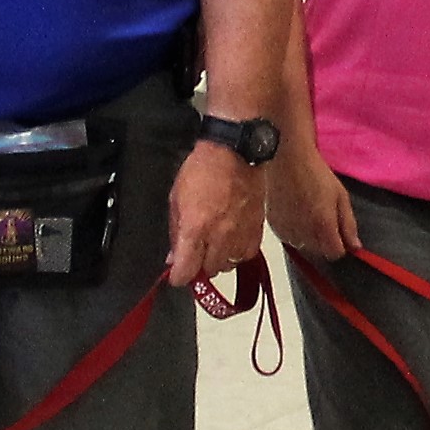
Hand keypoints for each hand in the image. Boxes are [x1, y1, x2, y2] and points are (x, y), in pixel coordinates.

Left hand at [167, 144, 264, 289]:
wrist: (234, 152)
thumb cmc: (202, 170)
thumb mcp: (176, 198)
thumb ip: (175, 231)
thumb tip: (173, 257)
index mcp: (195, 229)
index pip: (186, 271)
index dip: (179, 277)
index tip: (177, 275)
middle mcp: (219, 237)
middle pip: (208, 271)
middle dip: (198, 266)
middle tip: (195, 254)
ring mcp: (240, 234)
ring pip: (228, 265)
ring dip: (218, 260)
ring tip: (214, 245)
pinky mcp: (256, 230)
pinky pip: (246, 255)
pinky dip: (237, 253)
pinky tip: (231, 241)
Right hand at [267, 143, 358, 260]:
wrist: (287, 159)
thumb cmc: (315, 173)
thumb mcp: (341, 196)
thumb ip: (348, 225)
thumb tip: (355, 247)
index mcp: (323, 226)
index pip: (335, 253)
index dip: (340, 245)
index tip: (340, 234)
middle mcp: (304, 233)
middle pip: (320, 251)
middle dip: (325, 239)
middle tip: (323, 215)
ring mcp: (286, 230)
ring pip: (303, 246)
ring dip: (308, 236)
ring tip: (308, 211)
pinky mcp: (274, 226)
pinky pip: (288, 238)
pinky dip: (294, 230)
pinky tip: (295, 212)